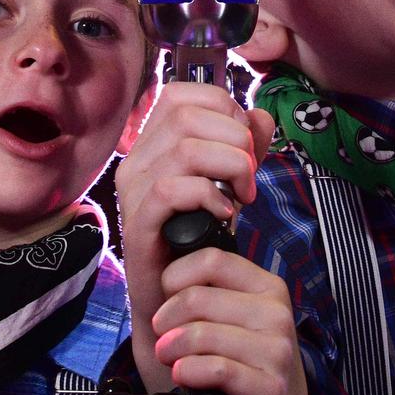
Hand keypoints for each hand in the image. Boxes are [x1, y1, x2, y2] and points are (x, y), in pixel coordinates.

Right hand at [114, 83, 272, 392]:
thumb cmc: (197, 238)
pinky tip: (225, 214)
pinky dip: (209, 197)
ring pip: (185, 149)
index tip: (244, 143)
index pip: (181, 94)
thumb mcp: (228, 183)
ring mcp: (132, 190)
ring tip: (243, 197)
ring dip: (229, 169)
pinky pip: (172, 190)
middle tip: (250, 177)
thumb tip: (262, 115)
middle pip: (187, 116)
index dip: (223, 107)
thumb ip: (245, 147)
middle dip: (235, 140)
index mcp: (152, 142)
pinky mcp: (138, 223)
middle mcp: (135, 159)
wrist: (173, 300)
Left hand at [154, 248, 307, 394]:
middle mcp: (276, 312)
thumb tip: (159, 250)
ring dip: (172, 349)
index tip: (166, 296)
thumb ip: (203, 284)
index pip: (211, 259)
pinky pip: (216, 369)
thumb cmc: (238, 357)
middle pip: (198, 298)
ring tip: (169, 357)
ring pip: (202, 334)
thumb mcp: (226, 313)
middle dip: (166, 319)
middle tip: (162, 335)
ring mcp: (277, 350)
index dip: (175, 277)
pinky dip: (189, 372)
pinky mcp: (270, 387)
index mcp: (266, 285)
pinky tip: (183, 375)